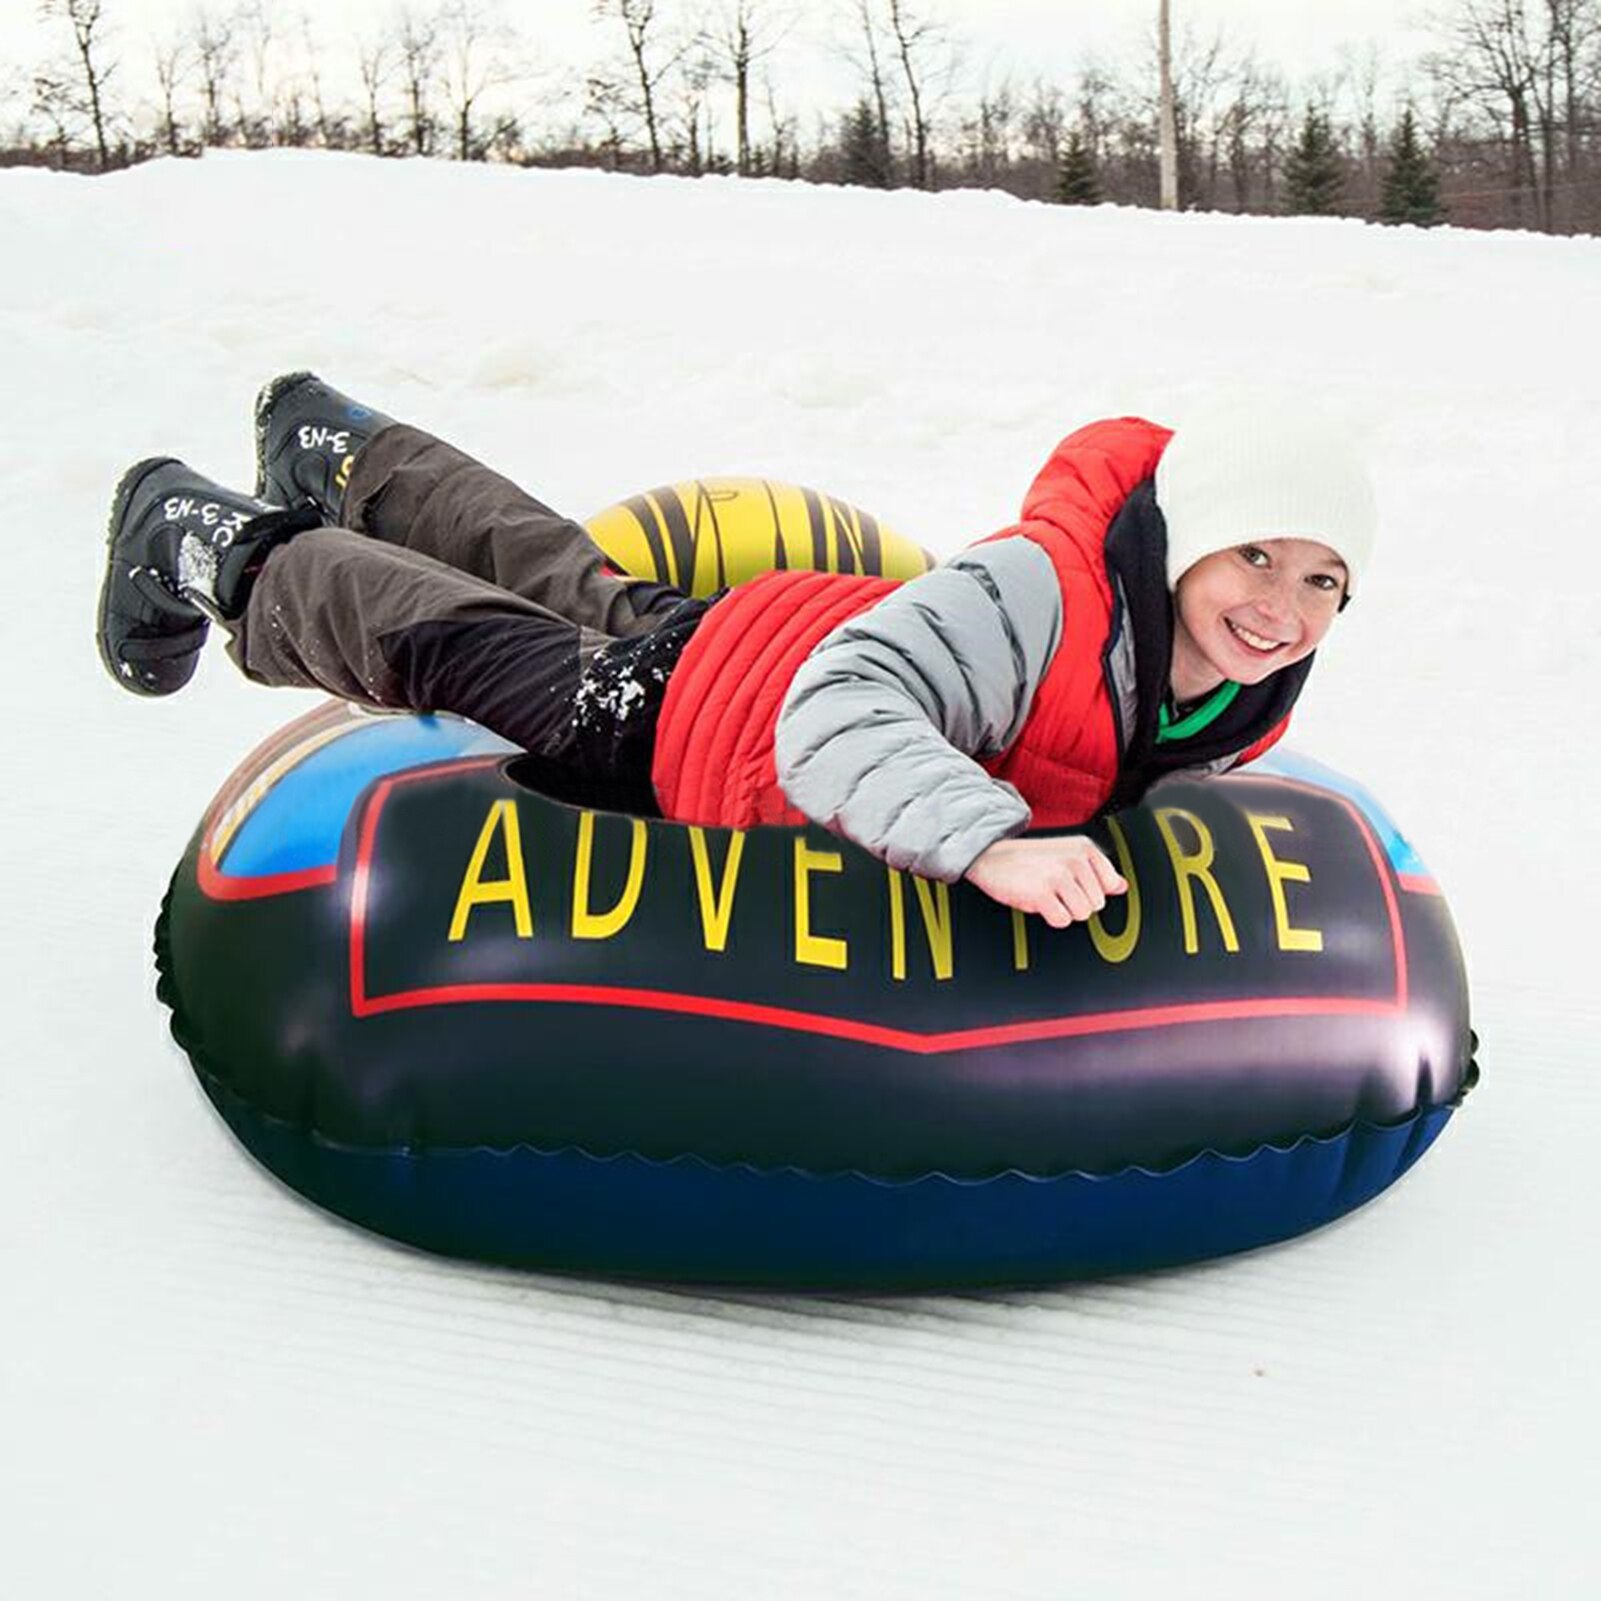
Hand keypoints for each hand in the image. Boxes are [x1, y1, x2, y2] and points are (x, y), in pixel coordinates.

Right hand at [962, 835, 1127, 927]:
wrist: (992, 856)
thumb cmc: (1029, 859)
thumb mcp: (1067, 856)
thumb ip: (1098, 872)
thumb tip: (1121, 886)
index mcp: (1085, 849)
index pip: (1109, 885)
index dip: (1090, 890)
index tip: (1073, 883)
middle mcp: (1075, 860)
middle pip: (1096, 904)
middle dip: (1075, 902)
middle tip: (1054, 888)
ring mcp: (1059, 876)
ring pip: (1082, 914)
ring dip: (1063, 910)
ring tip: (1047, 893)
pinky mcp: (1042, 894)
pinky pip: (1062, 921)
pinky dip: (1050, 916)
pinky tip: (1038, 900)